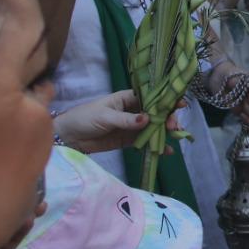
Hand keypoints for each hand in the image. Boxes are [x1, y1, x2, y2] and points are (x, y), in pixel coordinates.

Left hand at [55, 89, 181, 153]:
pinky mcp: (129, 140)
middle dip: (168, 118)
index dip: (166, 100)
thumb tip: (147, 119)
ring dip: (165, 132)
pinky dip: (156, 146)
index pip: (151, 97)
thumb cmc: (84, 118)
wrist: (69, 137)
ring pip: (154, 127)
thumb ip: (126, 120)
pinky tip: (166, 151)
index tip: (179, 104)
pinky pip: (146, 142)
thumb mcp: (105, 116)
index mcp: (127, 98)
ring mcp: (132, 126)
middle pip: (156, 113)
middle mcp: (133, 110)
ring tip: (175, 137)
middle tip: (173, 127)